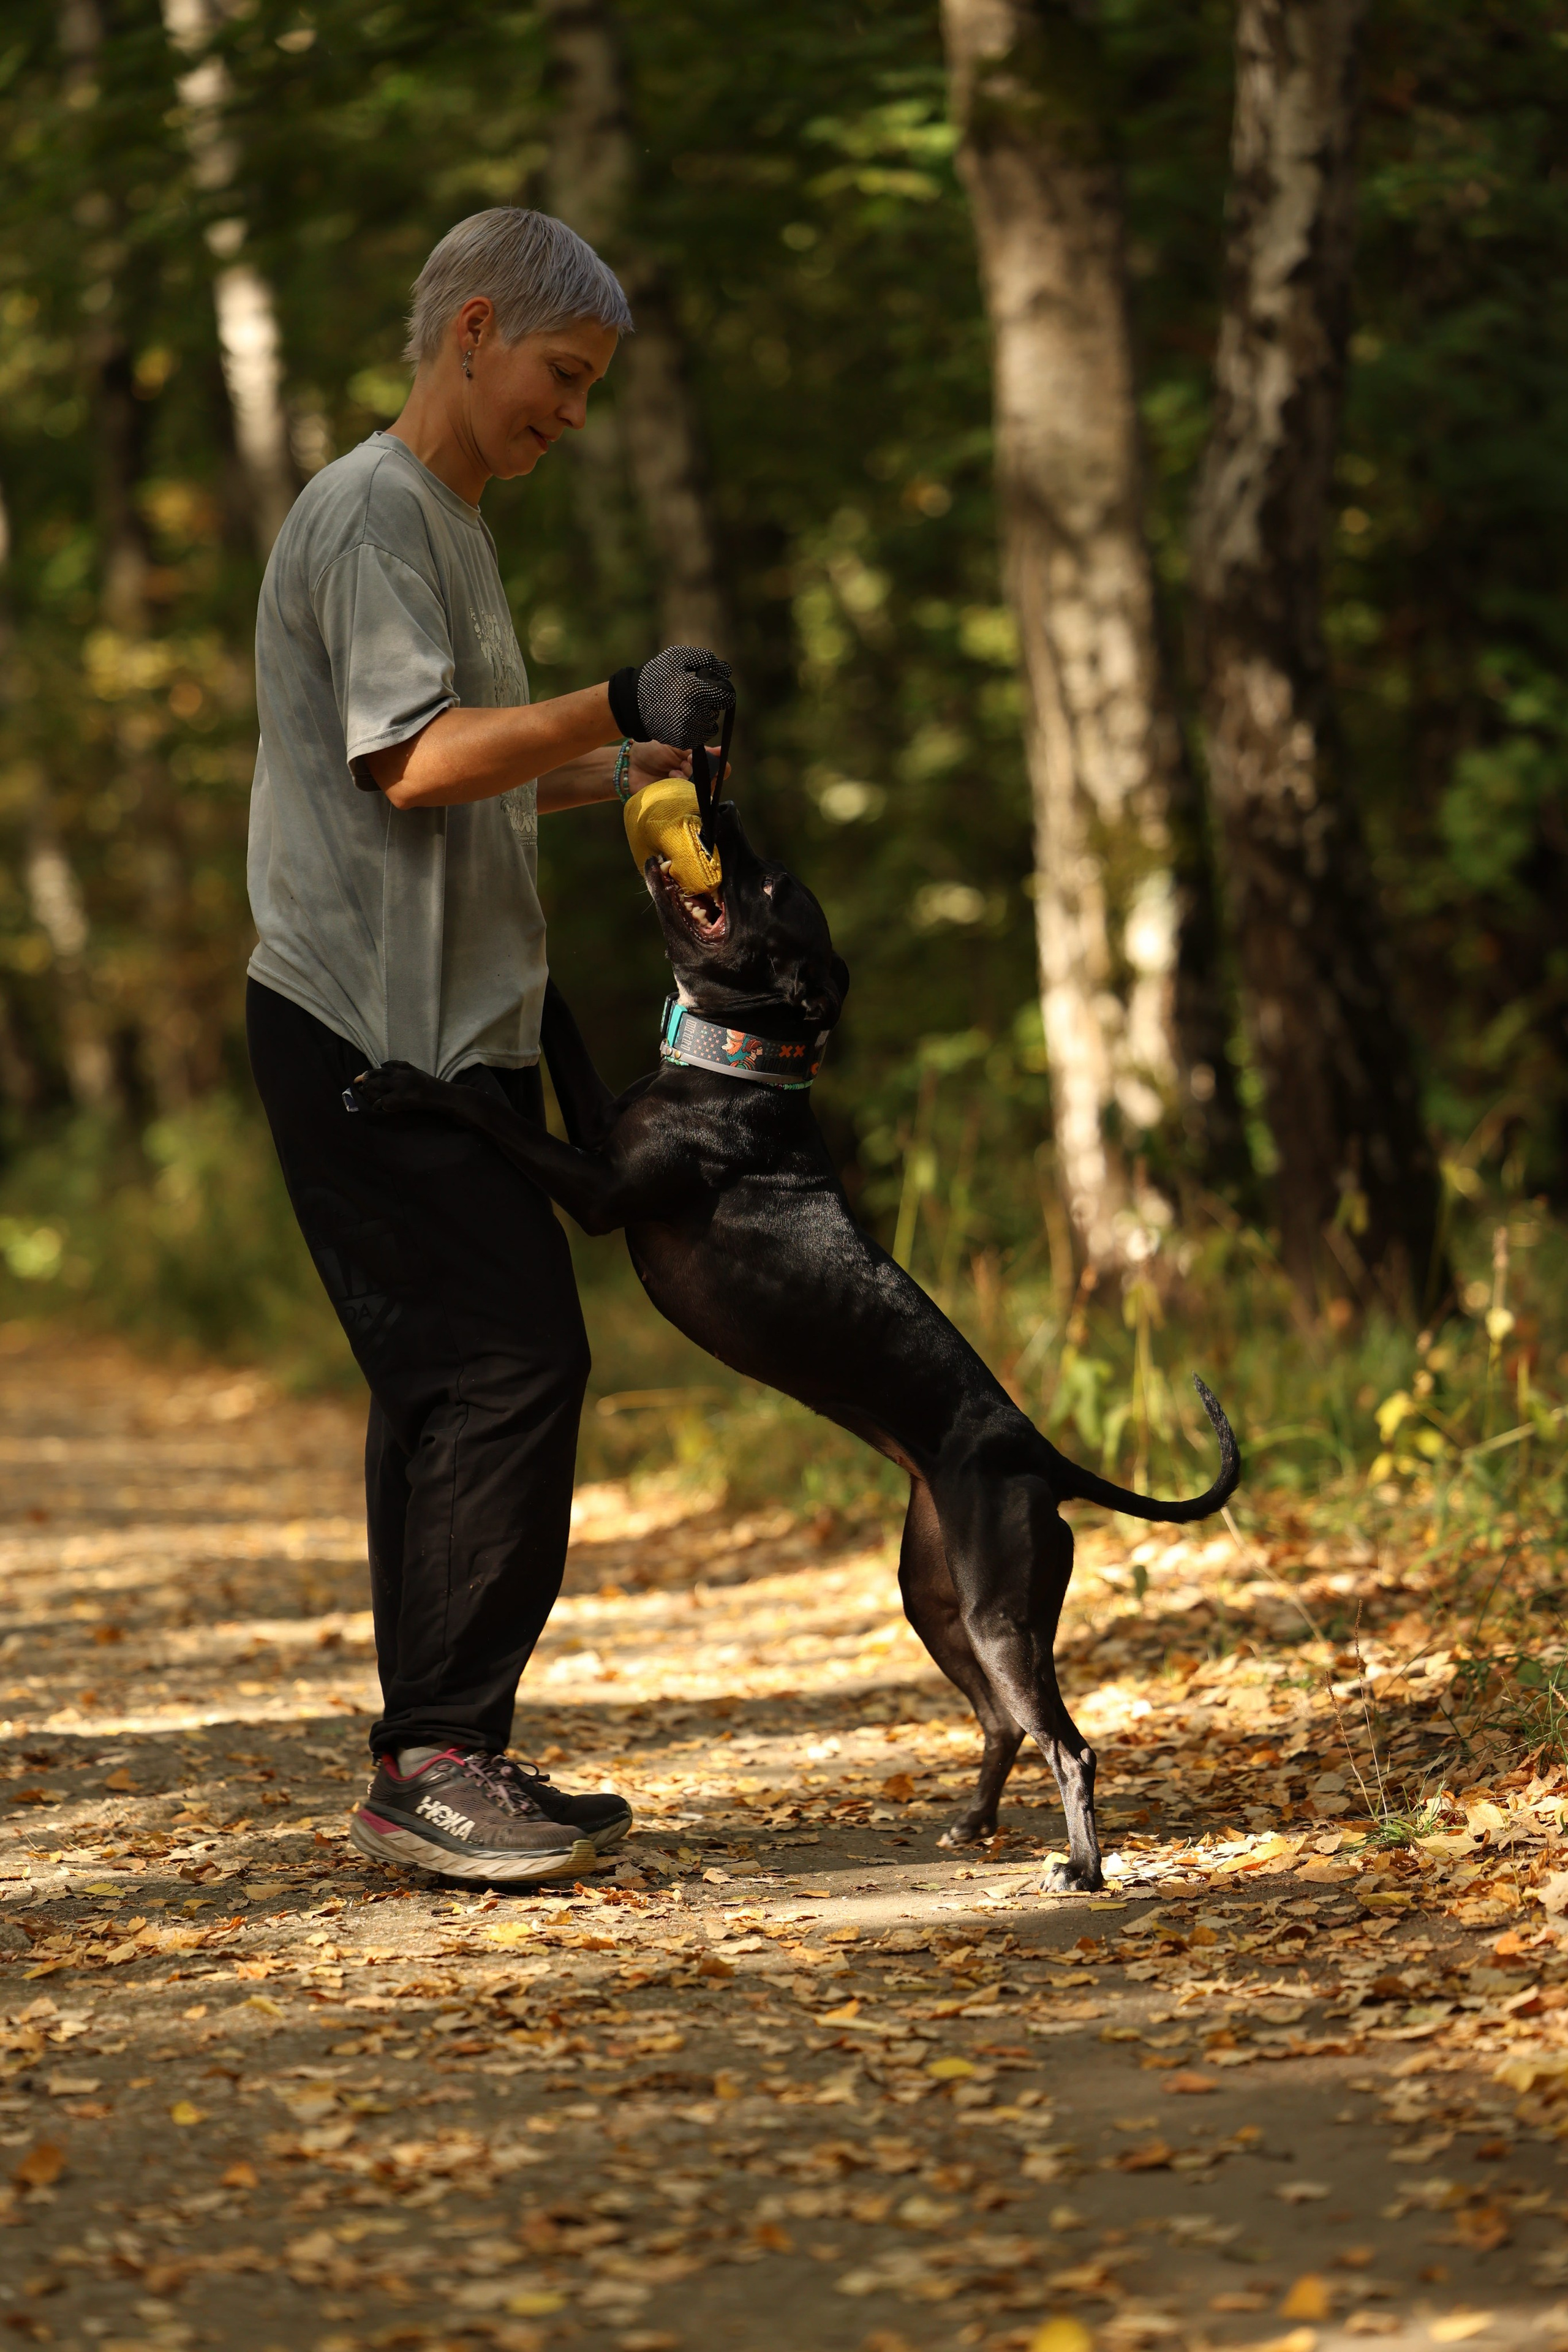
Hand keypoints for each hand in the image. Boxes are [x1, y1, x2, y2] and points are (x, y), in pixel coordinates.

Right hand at [609, 645, 733, 744]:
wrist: (633, 702)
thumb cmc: (656, 675)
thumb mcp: (679, 657)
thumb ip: (706, 659)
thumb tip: (727, 670)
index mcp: (694, 690)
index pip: (726, 695)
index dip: (720, 688)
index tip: (709, 685)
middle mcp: (693, 712)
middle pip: (717, 709)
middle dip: (709, 701)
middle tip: (691, 695)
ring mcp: (688, 729)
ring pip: (711, 723)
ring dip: (704, 714)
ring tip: (685, 705)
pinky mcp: (683, 741)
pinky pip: (702, 735)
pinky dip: (697, 727)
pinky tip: (684, 717)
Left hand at [627, 740, 728, 795]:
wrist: (629, 766)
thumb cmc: (651, 751)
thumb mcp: (676, 745)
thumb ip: (699, 750)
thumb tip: (721, 751)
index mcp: (699, 763)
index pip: (721, 769)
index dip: (713, 764)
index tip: (694, 757)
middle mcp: (696, 779)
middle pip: (713, 782)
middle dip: (697, 771)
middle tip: (682, 763)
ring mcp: (687, 793)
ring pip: (701, 793)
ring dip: (688, 780)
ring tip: (672, 773)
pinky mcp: (678, 804)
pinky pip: (689, 802)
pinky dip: (680, 790)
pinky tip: (669, 781)